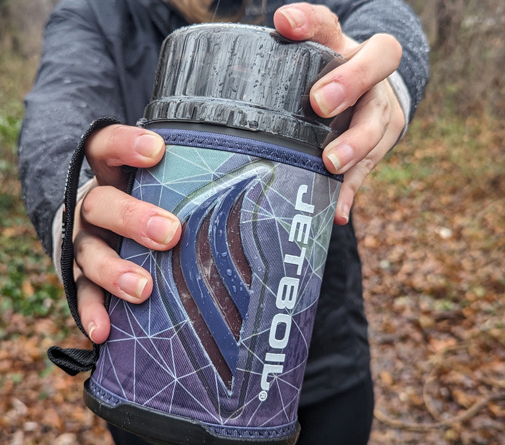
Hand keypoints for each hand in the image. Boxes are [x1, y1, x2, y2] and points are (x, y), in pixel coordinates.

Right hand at [73, 125, 180, 342]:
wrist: (89, 227)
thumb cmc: (141, 203)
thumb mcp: (154, 184)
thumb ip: (183, 183)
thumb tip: (254, 186)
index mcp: (109, 176)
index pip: (106, 148)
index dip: (126, 145)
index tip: (157, 150)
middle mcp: (90, 206)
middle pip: (100, 203)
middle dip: (133, 218)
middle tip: (170, 233)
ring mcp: (81, 242)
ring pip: (89, 252)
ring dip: (114, 270)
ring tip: (143, 289)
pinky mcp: (77, 276)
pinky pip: (81, 294)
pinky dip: (91, 312)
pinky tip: (103, 331)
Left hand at [274, 3, 404, 223]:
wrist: (369, 98)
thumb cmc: (326, 80)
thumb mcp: (308, 63)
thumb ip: (288, 53)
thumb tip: (276, 29)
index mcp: (342, 46)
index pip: (329, 23)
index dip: (309, 21)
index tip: (284, 24)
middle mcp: (369, 74)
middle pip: (376, 65)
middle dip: (350, 82)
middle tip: (321, 104)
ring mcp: (380, 110)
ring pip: (377, 123)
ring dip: (356, 144)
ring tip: (332, 163)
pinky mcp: (381, 144)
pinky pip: (368, 168)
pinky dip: (351, 190)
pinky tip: (338, 210)